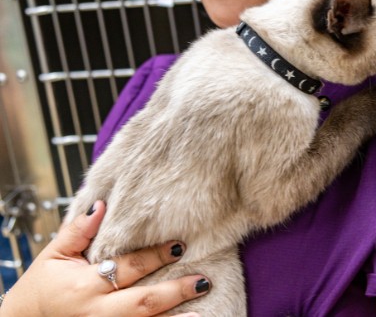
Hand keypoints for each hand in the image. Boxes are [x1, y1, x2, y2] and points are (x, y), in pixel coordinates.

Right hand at [0, 201, 209, 316]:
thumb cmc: (38, 290)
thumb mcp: (53, 256)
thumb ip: (78, 231)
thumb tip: (101, 205)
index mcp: (84, 286)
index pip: (127, 268)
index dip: (154, 256)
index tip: (179, 245)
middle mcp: (96, 313)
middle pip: (142, 302)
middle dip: (174, 292)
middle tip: (202, 280)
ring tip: (200, 311)